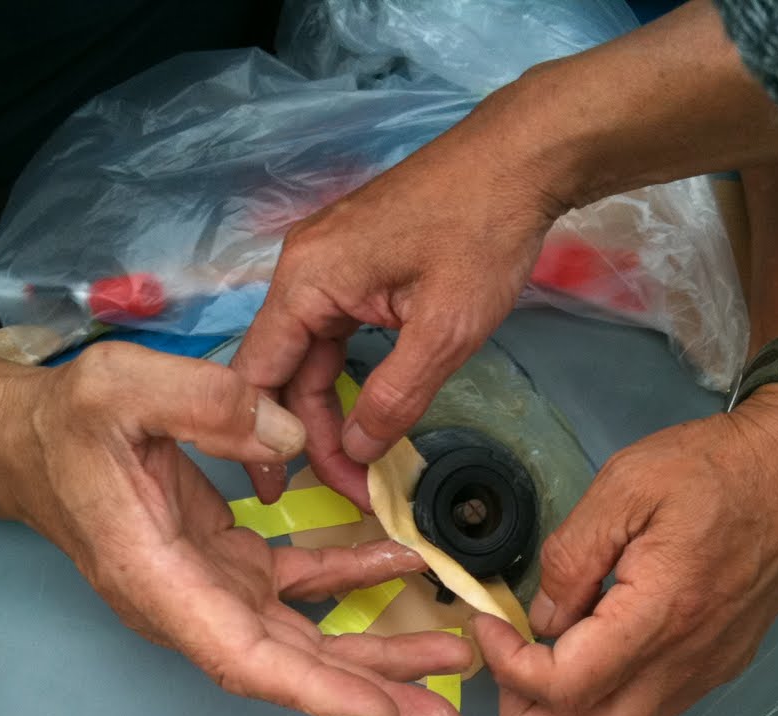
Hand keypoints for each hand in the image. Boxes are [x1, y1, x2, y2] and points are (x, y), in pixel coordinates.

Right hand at [0, 340, 470, 715]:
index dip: (319, 692)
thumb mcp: (120, 389)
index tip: (386, 714)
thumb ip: (205, 403)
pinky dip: (355, 579)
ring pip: (306, 637)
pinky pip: (302, 586)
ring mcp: (214, 590)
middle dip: (373, 691)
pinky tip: (405, 561)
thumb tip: (289, 433)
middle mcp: (191, 605)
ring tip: (452, 652)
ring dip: (378, 646)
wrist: (34, 445)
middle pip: (291, 667)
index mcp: (160, 581)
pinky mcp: (230, 566)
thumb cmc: (68, 425)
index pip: (246, 658)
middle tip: (448, 715)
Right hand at [232, 90, 562, 508]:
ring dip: (331, 410)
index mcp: (306, 280)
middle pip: (283, 370)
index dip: (267, 440)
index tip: (286, 492)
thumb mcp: (445, 331)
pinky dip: (347, 377)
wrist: (518, 160)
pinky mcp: (353, 264)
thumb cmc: (483, 234)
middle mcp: (302, 269)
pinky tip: (366, 413)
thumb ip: (395, 396)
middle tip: (349, 491)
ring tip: (359, 465)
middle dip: (312, 434)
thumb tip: (358, 450)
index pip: (259, 375)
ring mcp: (327, 263)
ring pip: (310, 355)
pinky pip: (333, 333)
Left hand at [469, 384, 777, 715]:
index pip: (565, 688)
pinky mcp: (720, 666)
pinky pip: (650, 708)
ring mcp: (707, 672)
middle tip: (507, 665)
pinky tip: (595, 638)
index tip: (491, 625)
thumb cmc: (716, 467)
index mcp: (660, 616)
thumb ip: (572, 556)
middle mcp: (686, 663)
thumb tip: (541, 618)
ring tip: (545, 648)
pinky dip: (607, 693)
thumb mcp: (627, 485)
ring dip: (567, 711)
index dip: (509, 668)